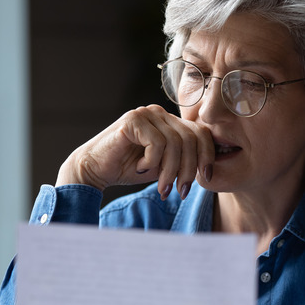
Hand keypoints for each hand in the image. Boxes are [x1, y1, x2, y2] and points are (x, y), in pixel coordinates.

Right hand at [55, 105, 213, 198]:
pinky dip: (152, 162)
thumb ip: (184, 162)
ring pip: (175, 143)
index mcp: (170, 121)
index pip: (201, 133)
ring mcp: (146, 114)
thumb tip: (210, 170)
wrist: (94, 170)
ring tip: (161, 186)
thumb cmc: (129, 169)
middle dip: (188, 169)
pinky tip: (140, 168)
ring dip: (170, 171)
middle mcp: (160, 113)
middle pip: (191, 139)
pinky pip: (157, 143)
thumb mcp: (164, 167)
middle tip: (179, 190)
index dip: (207, 156)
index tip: (206, 178)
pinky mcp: (132, 120)